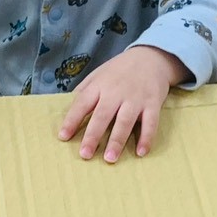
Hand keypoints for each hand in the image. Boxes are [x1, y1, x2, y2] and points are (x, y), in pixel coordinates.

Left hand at [58, 46, 187, 161]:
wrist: (151, 57)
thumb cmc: (119, 70)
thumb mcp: (98, 74)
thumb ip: (84, 90)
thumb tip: (66, 107)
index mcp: (99, 85)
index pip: (82, 104)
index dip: (72, 120)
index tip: (63, 137)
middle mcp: (116, 92)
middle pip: (102, 115)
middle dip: (93, 136)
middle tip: (85, 154)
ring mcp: (136, 98)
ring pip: (125, 121)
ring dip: (117, 141)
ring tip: (110, 159)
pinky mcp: (153, 103)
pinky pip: (150, 123)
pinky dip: (147, 138)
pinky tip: (141, 152)